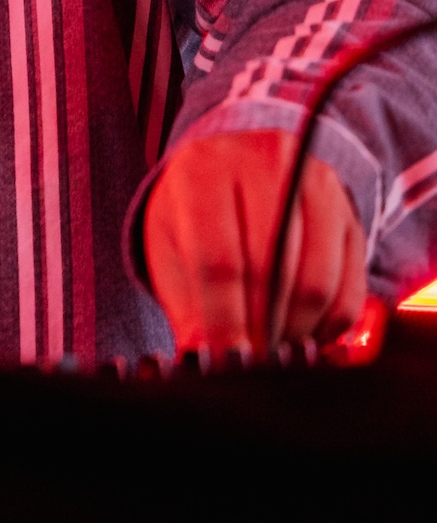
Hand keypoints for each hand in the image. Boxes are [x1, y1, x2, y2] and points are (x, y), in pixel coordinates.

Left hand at [144, 130, 365, 356]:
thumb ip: (187, 304)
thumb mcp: (172, 250)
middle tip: (252, 360)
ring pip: (316, 282)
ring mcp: (314, 182)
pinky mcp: (349, 213)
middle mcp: (264, 161)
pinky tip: (302, 331)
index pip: (219, 257)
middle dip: (261, 328)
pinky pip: (350, 290)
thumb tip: (208, 358)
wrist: (231, 173)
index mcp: (204, 169)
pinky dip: (328, 326)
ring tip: (272, 346)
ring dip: (295, 331)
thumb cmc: (195, 219)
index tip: (227, 359)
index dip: (224, 319)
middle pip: (272, 269)